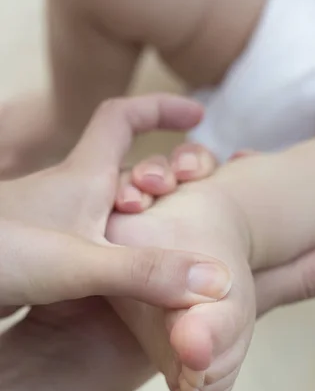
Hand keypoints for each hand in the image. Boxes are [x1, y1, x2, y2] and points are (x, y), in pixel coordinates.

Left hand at [0, 96, 231, 308]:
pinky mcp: (43, 252)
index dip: (160, 107)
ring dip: (144, 208)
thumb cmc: (0, 254)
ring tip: (174, 229)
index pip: (122, 117)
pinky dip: (121, 241)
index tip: (198, 112)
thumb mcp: (79, 262)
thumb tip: (218, 282)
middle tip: (193, 187)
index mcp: (82, 177)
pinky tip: (130, 274)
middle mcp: (69, 192)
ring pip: (109, 200)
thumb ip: (147, 271)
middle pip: (122, 160)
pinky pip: (95, 235)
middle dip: (163, 167)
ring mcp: (54, 221)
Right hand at [114, 142, 314, 315]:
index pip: (224, 179)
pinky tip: (127, 197)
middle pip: (182, 171)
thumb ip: (305, 276)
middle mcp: (169, 218)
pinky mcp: (98, 230)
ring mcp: (132, 221)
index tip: (248, 156)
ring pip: (144, 176)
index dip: (237, 165)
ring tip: (154, 185)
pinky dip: (122, 188)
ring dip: (153, 170)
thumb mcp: (256, 299)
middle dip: (191, 162)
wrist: (116, 361)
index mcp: (210, 227)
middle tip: (197, 169)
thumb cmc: (192, 334)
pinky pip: (109, 193)